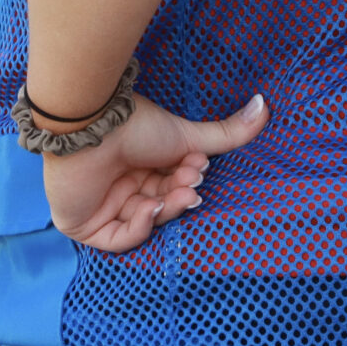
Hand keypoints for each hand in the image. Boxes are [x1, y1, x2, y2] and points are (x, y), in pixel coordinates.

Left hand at [43, 93, 267, 252]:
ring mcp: (101, 205)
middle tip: (191, 182)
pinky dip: (140, 227)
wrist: (89, 124)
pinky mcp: (82, 224)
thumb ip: (226, 133)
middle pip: (159, 205)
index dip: (187, 182)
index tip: (199, 168)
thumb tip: (264, 106)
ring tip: (177, 192)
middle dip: (179, 196)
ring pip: (144, 223)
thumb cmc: (132, 124)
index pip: (169, 187)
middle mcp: (120, 184)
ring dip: (165, 210)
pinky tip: (150, 206)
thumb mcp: (185, 135)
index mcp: (139, 164)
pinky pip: (118, 239)